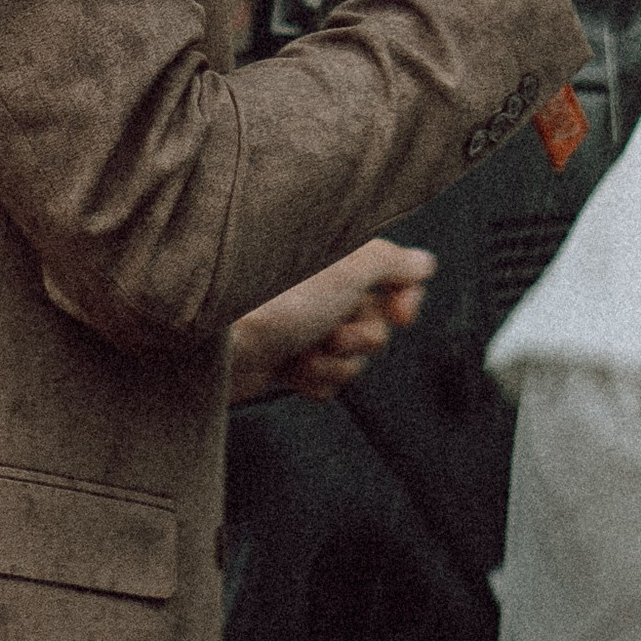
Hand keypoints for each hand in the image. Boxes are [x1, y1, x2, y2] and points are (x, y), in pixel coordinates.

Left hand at [229, 240, 435, 404]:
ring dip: (333, 362)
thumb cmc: (274, 299)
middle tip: (332, 331)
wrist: (215, 344)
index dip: (404, 299)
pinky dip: (312, 380)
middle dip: (360, 336)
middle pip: (379, 323)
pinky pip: (326, 383)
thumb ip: (393, 262)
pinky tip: (289, 369)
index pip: (394, 277)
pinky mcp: (287, 361)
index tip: (402, 314)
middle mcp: (321, 290)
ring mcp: (304, 327)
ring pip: (353, 359)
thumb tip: (425, 263)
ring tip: (301, 351)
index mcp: (335, 257)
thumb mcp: (348, 267)